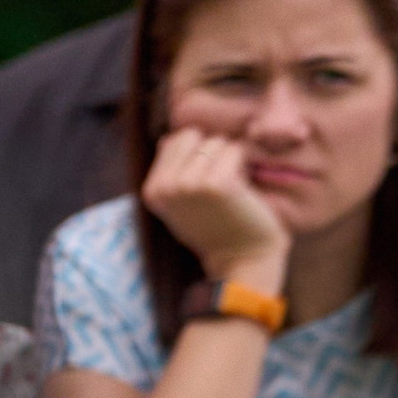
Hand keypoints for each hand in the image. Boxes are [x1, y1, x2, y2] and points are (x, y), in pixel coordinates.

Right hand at [141, 128, 288, 288]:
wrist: (244, 261)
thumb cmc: (217, 231)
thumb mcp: (181, 204)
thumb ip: (169, 173)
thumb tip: (165, 140)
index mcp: (152, 190)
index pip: (174, 141)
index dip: (198, 158)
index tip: (206, 189)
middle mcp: (166, 186)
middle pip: (192, 136)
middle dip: (211, 154)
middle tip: (221, 188)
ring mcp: (189, 184)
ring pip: (215, 141)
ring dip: (230, 162)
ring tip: (231, 193)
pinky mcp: (217, 183)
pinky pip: (235, 150)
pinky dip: (244, 165)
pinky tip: (243, 191)